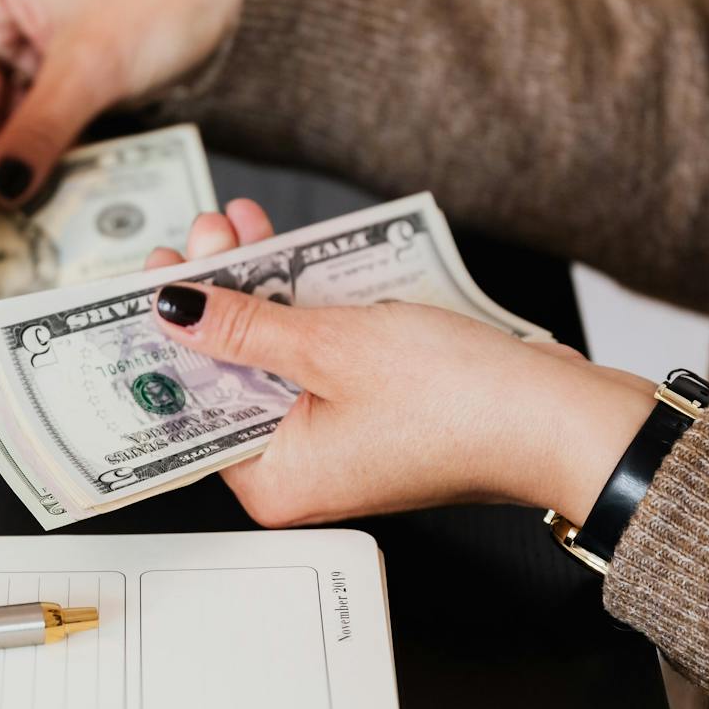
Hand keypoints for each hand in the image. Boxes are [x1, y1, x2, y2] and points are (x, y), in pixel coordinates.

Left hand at [146, 204, 653, 526]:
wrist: (564, 418)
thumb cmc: (461, 402)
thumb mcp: (329, 346)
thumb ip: (241, 326)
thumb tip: (174, 309)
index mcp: (271, 481)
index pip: (188, 407)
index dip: (162, 337)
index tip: (145, 282)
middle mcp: (297, 472)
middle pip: (225, 376)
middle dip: (210, 298)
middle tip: (198, 238)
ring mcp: (335, 443)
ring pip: (270, 358)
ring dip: (254, 290)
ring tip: (237, 227)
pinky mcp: (371, 413)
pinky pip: (314, 357)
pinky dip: (300, 307)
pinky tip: (287, 254)